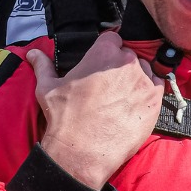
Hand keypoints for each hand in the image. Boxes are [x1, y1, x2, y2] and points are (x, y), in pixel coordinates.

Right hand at [27, 33, 163, 189]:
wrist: (82, 151)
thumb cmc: (65, 118)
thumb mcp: (48, 87)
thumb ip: (43, 65)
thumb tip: (33, 54)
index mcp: (103, 53)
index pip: (112, 39)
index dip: (106, 50)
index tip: (101, 63)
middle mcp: (127, 63)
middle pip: (129, 55)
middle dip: (120, 66)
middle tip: (109, 85)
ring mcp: (144, 81)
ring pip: (145, 70)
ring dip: (136, 79)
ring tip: (122, 97)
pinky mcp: (154, 101)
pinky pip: (158, 87)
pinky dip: (149, 93)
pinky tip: (135, 104)